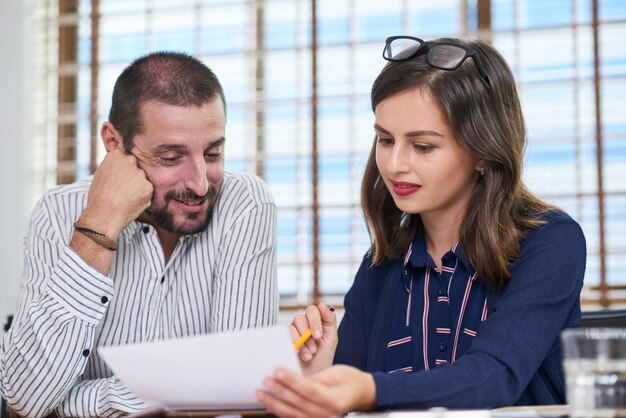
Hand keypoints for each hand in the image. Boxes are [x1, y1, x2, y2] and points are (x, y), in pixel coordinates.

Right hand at [80, 147, 152, 238]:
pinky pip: (147, 191)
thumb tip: (122, 163)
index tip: (120, 176)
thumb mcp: (101, 173)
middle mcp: (130, 161)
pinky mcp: (148, 186)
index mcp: (116, 155)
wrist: (104, 215)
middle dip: (132, 175)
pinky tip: (131, 202)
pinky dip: (142, 197)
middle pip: (136, 166)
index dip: (123, 167)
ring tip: (124, 197)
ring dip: (137, 187)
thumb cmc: (99, 196)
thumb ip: (114, 166)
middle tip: (122, 188)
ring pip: (142, 179)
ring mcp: (140, 174)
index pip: (126, 154)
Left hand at [256, 365, 376, 417]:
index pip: (308, 390)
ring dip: (274, 403)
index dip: (292, 381)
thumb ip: (316, 378)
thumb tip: (294, 377)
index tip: (278, 371)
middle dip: (279, 391)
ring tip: (261, 393)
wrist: (362, 394)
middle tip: (265, 381)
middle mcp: (327, 414)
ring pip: (292, 414)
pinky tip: (269, 404)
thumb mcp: (336, 372)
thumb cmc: (351, 381)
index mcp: (334, 400)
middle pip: (298, 403)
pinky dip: (281, 411)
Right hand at [290, 304, 337, 374]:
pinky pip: (285, 335)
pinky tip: (297, 354)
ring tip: (309, 356)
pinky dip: (293, 344)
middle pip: (301, 316)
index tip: (318, 336)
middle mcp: (302, 324)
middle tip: (314, 348)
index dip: (315, 320)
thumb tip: (322, 305)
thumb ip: (329, 321)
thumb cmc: (322, 359)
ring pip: (292, 326)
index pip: (313, 310)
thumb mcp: (330, 340)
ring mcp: (292, 332)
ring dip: (302, 341)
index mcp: (315, 322)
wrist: (312, 377)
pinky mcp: (283, 341)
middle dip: (308, 332)